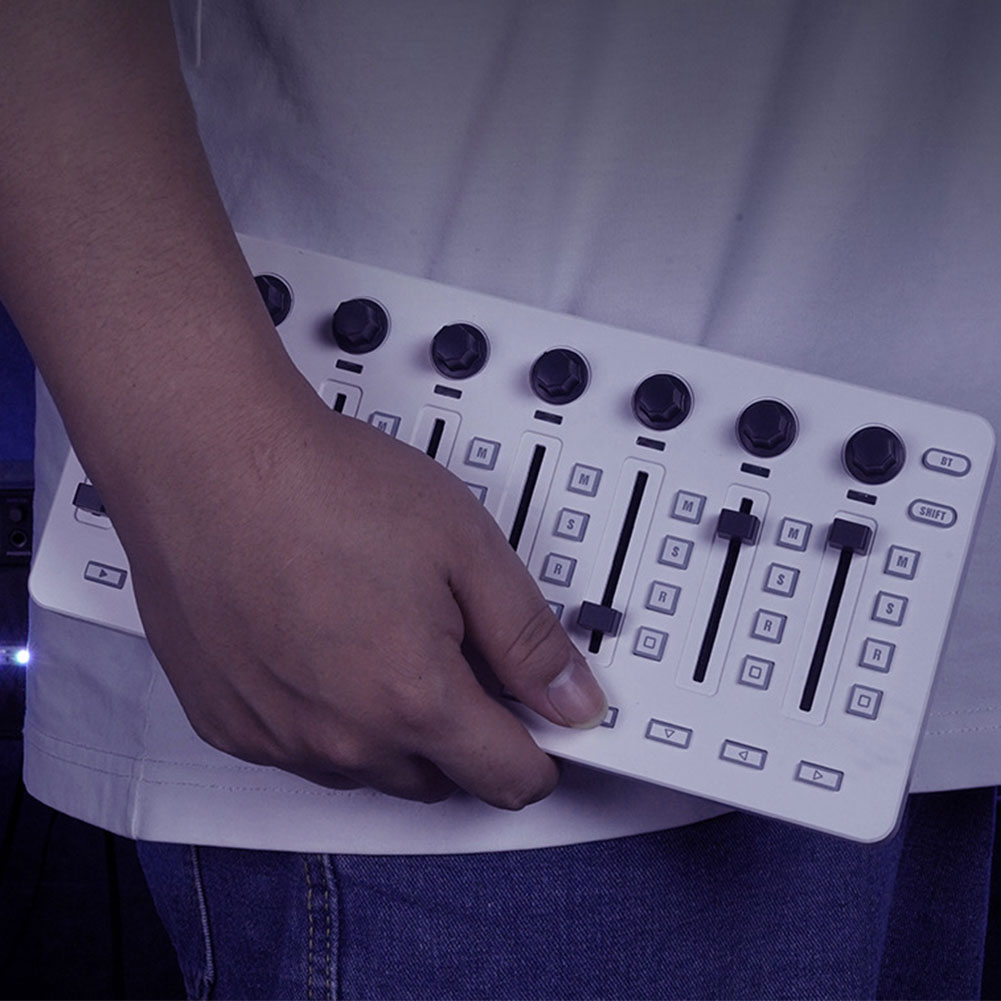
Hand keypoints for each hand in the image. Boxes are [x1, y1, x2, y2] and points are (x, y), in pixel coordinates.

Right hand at [115, 383, 607, 807]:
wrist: (211, 457)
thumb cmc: (323, 488)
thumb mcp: (466, 548)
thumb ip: (529, 639)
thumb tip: (574, 700)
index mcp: (414, 699)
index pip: (508, 779)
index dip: (540, 750)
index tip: (540, 720)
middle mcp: (342, 738)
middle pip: (441, 781)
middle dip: (464, 732)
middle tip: (453, 649)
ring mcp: (277, 737)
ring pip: (369, 769)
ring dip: (392, 727)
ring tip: (377, 633)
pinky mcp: (227, 724)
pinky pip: (301, 749)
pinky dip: (325, 716)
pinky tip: (318, 644)